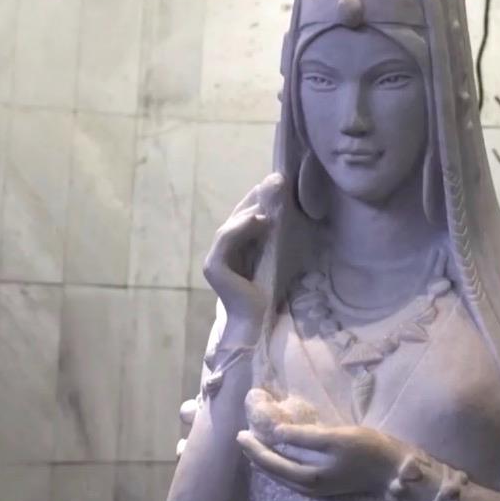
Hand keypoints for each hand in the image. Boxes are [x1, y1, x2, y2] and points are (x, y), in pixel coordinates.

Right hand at [202, 173, 283, 343]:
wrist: (258, 320)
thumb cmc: (268, 292)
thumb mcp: (275, 257)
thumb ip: (275, 235)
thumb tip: (286, 208)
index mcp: (236, 248)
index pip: (244, 216)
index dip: (258, 199)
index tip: (277, 182)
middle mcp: (222, 251)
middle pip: (236, 216)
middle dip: (255, 198)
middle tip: (276, 180)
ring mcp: (215, 259)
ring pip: (231, 225)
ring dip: (250, 209)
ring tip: (269, 197)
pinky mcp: (213, 267)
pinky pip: (226, 240)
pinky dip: (240, 227)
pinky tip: (257, 219)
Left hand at [235, 422, 411, 500]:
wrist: (392, 470)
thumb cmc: (367, 450)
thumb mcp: (335, 437)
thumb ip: (304, 437)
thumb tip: (276, 433)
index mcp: (307, 476)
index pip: (270, 462)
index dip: (254, 447)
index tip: (241, 432)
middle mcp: (307, 487)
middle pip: (272, 471)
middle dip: (256, 455)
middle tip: (242, 437)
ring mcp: (316, 488)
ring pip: (281, 476)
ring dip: (266, 461)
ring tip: (255, 447)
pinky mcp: (324, 485)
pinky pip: (291, 476)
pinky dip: (279, 466)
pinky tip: (279, 457)